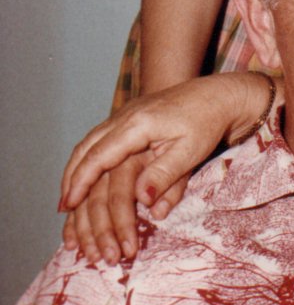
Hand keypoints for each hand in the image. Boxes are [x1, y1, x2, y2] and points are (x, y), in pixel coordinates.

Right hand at [58, 74, 268, 256]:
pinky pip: (99, 138)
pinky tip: (84, 175)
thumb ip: (165, 174)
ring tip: (67, 199)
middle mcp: (126, 116)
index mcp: (138, 123)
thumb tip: (142, 201)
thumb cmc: (208, 122)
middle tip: (63, 210)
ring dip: (75, 170)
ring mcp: (126, 114)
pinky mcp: (131, 117)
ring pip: (89, 142)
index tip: (68, 205)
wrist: (219, 94)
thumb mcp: (191, 150)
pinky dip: (86, 159)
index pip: (100, 155)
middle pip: (86, 149)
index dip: (82, 182)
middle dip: (72, 181)